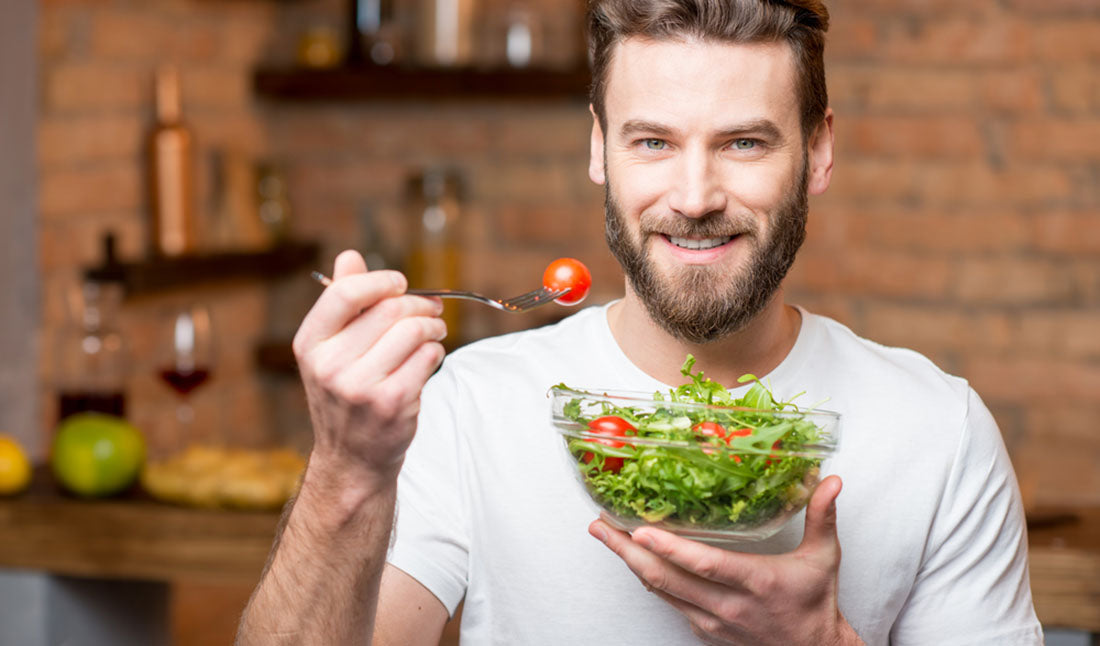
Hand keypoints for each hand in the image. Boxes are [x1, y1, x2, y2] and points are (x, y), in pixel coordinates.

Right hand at [292, 250, 446, 490]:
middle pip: (389, 309)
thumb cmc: (346, 395)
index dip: (380, 281)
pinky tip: (428, 358)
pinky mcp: (391, 403)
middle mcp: (329, 365)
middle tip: (432, 310)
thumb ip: (342, 301)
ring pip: (413, 331)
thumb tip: (350, 256)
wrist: (352, 458)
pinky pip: (427, 356)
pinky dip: (435, 351)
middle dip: (419, 304)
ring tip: (435, 331)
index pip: (345, 292)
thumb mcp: (331, 350)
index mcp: (310, 344)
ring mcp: (359, 387)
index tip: (400, 283)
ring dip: (433, 326)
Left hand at [589, 475, 862, 645]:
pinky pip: (667, 601)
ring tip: (605, 534)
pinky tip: (632, 558)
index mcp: (756, 582)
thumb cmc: (815, 602)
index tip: (640, 531)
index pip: (706, 566)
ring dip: (629, 563)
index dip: (671, 550)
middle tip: (601, 525)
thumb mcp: (824, 559)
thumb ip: (822, 517)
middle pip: (667, 579)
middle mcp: (728, 605)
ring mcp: (711, 621)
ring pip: (660, 591)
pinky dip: (647, 578)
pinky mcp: (703, 629)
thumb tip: (831, 480)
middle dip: (628, 551)